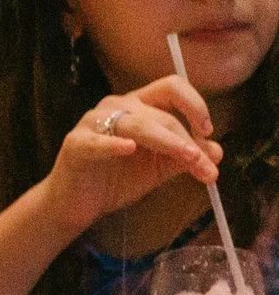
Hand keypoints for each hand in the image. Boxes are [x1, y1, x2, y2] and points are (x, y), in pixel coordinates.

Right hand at [37, 76, 221, 236]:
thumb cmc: (115, 180)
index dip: (194, 105)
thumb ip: (185, 158)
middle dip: (187, 140)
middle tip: (204, 166)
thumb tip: (217, 152)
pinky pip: (98, 141)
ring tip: (186, 160)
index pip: (171, 88)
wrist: (78, 205)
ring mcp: (93, 123)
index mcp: (139, 107)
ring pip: (137, 124)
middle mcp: (117, 107)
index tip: (207, 132)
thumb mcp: (159, 168)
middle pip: (160, 113)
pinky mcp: (76, 145)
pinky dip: (114, 144)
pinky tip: (129, 149)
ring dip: (168, 141)